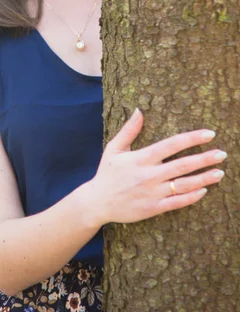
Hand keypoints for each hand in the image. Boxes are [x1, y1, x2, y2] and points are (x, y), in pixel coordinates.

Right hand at [91, 108, 226, 224]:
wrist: (97, 202)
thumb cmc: (107, 173)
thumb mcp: (113, 148)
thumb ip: (129, 130)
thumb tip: (138, 110)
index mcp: (141, 158)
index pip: (171, 144)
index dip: (192, 138)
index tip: (209, 134)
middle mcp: (149, 175)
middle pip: (183, 165)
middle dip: (204, 158)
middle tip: (222, 153)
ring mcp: (153, 193)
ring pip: (184, 185)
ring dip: (204, 178)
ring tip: (220, 172)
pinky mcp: (153, 208)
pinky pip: (177, 203)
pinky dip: (192, 197)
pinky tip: (204, 191)